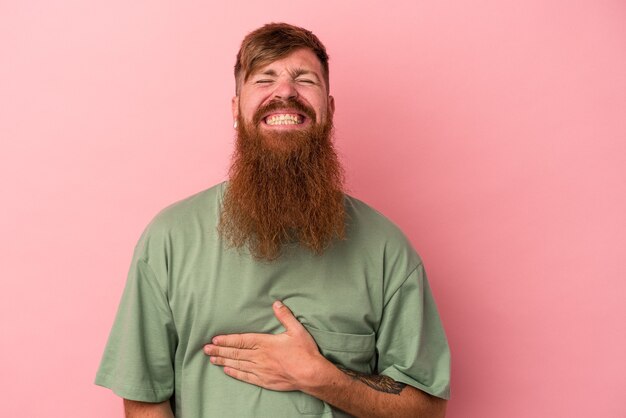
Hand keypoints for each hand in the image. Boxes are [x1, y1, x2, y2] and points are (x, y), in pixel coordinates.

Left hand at [203, 301, 327, 390]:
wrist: (311, 374)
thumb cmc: (305, 352)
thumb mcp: (297, 330)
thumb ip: (285, 316)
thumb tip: (277, 303)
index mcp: (265, 343)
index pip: (241, 340)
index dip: (226, 339)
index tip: (214, 339)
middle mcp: (259, 357)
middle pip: (235, 353)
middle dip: (219, 350)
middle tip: (205, 349)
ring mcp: (261, 370)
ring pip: (238, 364)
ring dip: (224, 361)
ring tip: (212, 359)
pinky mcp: (264, 380)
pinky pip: (246, 377)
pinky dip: (235, 373)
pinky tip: (227, 371)